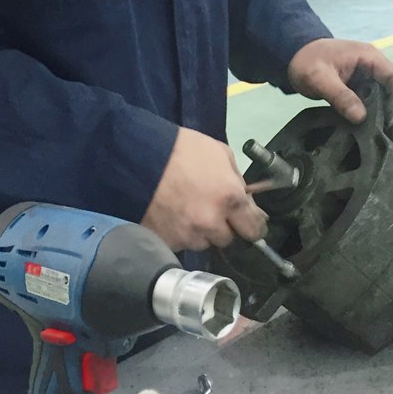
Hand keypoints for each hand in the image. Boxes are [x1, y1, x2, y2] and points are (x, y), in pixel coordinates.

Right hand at [141, 128, 267, 251]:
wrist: (138, 157)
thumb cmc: (182, 149)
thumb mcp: (220, 153)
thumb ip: (236, 179)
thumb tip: (244, 198)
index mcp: (230, 199)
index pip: (254, 229)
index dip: (254, 225)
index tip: (250, 224)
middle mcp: (212, 223)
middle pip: (228, 240)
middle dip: (224, 227)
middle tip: (212, 210)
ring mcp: (188, 236)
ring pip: (204, 243)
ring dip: (201, 232)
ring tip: (188, 210)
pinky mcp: (167, 242)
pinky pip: (182, 243)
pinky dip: (180, 233)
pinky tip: (173, 215)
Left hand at [287, 38, 392, 153]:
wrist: (296, 54)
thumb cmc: (307, 62)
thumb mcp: (319, 78)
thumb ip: (340, 96)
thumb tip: (360, 117)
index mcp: (369, 57)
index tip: (389, 123)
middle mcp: (376, 65)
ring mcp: (372, 76)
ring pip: (392, 97)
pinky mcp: (365, 87)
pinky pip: (380, 102)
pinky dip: (384, 118)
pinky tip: (387, 136)